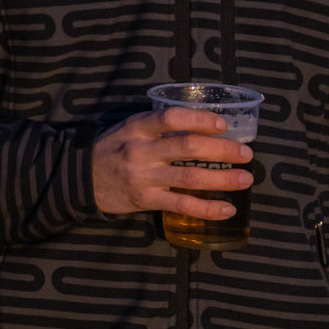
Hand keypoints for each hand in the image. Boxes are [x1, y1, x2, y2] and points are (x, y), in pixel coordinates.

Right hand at [92, 107, 252, 220]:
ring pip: (190, 177)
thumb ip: (158, 126)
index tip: (222, 125)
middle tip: (246, 154)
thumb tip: (201, 124)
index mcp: (137, 127)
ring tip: (245, 179)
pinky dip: (207, 208)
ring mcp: (143, 176)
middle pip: (187, 147)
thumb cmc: (113, 149)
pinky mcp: (145, 200)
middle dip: (222, 150)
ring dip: (222, 179)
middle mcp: (140, 150)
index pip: (171, 118)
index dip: (200, 119)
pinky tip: (227, 210)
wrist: (82, 179)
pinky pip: (182, 205)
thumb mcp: (129, 129)